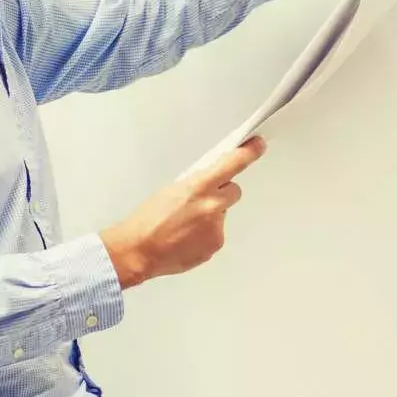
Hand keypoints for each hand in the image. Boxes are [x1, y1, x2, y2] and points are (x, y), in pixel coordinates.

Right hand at [101, 138, 267, 288]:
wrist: (139, 251)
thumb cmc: (147, 221)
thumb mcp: (170, 190)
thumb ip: (196, 185)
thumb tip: (209, 183)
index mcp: (199, 187)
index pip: (233, 164)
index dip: (248, 153)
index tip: (257, 146)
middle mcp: (212, 207)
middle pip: (234, 191)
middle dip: (222, 192)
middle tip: (202, 199)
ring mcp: (216, 228)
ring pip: (222, 215)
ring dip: (210, 216)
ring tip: (184, 224)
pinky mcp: (215, 245)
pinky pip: (215, 233)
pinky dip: (204, 234)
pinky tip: (185, 237)